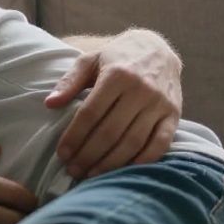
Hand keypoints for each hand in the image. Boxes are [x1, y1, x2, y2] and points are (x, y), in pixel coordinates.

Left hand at [44, 29, 181, 178]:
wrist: (157, 49)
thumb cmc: (117, 57)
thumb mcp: (90, 60)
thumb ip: (70, 82)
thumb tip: (49, 104)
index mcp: (117, 75)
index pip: (90, 113)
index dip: (74, 136)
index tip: (62, 154)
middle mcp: (140, 89)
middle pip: (110, 132)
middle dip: (89, 155)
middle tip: (73, 170)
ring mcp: (159, 103)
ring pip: (133, 142)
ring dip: (111, 163)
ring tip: (92, 174)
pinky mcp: (174, 114)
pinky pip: (160, 144)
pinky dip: (143, 161)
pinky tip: (125, 171)